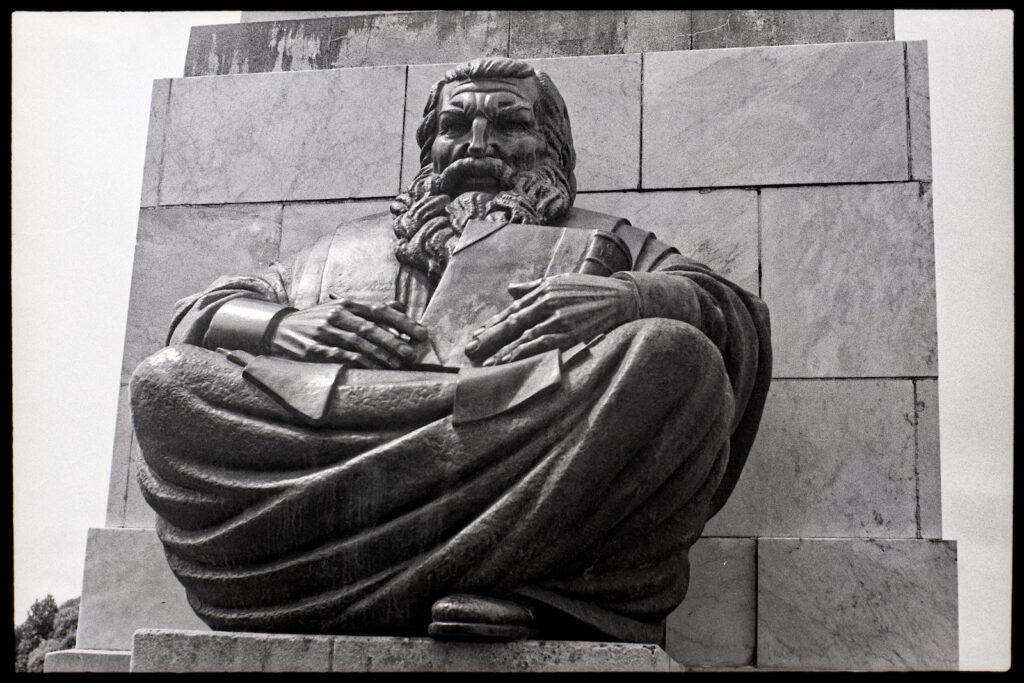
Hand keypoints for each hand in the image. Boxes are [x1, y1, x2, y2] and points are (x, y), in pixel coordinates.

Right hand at [270, 299, 428, 367]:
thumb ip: (369, 309)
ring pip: (359, 343)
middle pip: (371, 328)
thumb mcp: (341, 308)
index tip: (421, 333)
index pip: (379, 310)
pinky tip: (375, 369)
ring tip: (398, 364)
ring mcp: (325, 332)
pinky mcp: (314, 350)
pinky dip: (361, 363)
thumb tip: (400, 307)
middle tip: (412, 353)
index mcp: (346, 304)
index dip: (403, 322)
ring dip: (381, 355)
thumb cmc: (318, 320)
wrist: (280, 329)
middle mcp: (336, 315)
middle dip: (394, 341)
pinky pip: (342, 357)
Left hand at [463, 274, 640, 365]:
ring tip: (488, 365)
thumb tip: (511, 289)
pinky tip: (512, 363)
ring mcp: (558, 318)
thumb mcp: (560, 282)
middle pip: (513, 322)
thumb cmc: (589, 289)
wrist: (620, 297)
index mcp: (543, 290)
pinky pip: (541, 345)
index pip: (513, 309)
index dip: (493, 323)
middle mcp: (547, 302)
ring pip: (524, 336)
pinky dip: (525, 353)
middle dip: (490, 337)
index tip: (477, 335)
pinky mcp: (570, 333)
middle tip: (471, 349)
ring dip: (504, 352)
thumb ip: (534, 287)